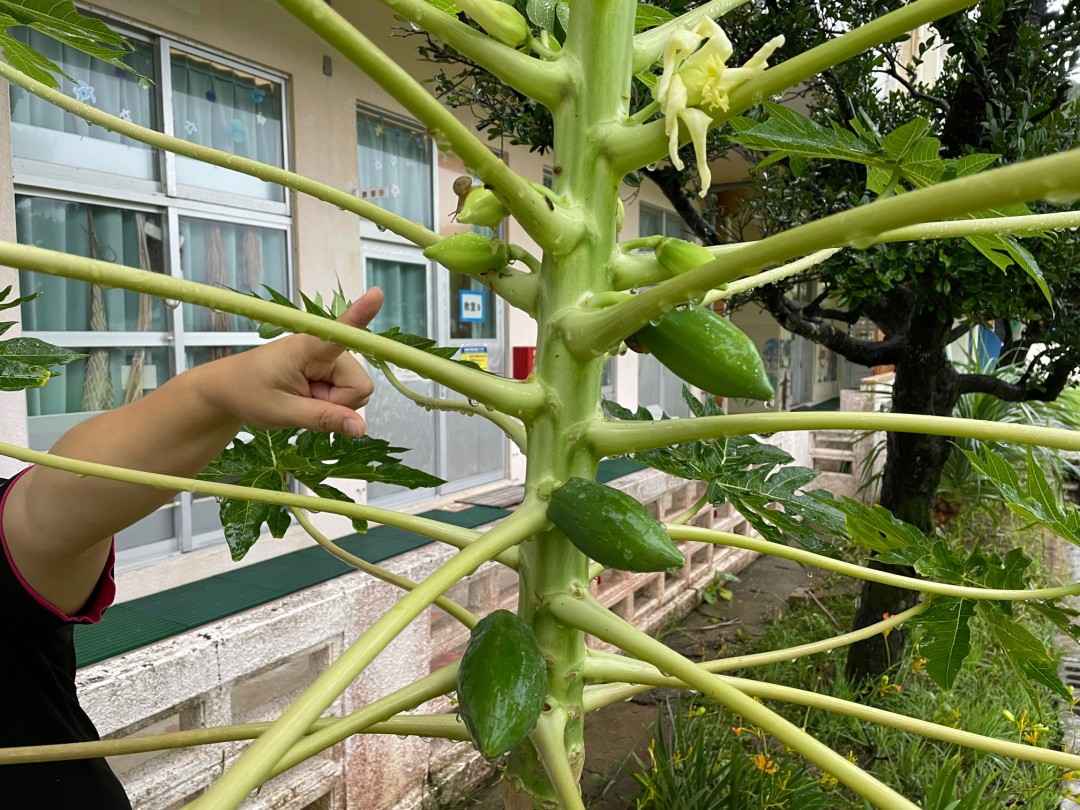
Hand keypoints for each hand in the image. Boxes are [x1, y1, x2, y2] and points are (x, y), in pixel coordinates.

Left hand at [196, 288, 383, 436]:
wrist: (229, 389)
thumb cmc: (248, 393)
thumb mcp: (283, 412)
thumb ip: (324, 418)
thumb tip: (361, 427)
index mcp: (306, 348)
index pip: (338, 333)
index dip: (360, 315)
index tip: (377, 294)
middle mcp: (324, 348)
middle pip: (359, 384)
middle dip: (339, 402)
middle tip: (306, 403)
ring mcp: (329, 358)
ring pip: (356, 390)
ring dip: (335, 403)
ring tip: (304, 399)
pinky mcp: (329, 367)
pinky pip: (347, 391)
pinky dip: (333, 401)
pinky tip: (310, 398)